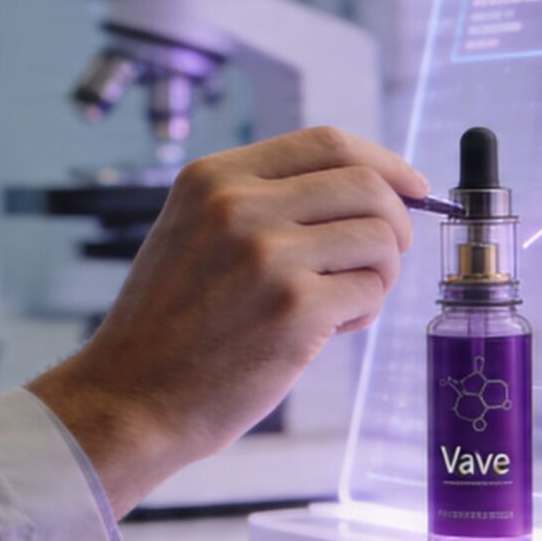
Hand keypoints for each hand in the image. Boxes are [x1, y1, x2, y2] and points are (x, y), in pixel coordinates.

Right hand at [27, 127, 426, 515]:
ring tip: (345, 299)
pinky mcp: (294, 310)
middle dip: (396, 220)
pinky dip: (364, 310)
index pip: (326, 142)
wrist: (130, 398)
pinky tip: (329, 328)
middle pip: (365, 184)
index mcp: (213, 178)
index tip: (411, 187)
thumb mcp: (193, 231)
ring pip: (379, 236)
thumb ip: (261, 201)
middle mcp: (239, 206)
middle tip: (385, 256)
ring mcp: (268, 256)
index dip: (384, 162)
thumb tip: (368, 189)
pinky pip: (370, 290)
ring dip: (382, 271)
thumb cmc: (169, 324)